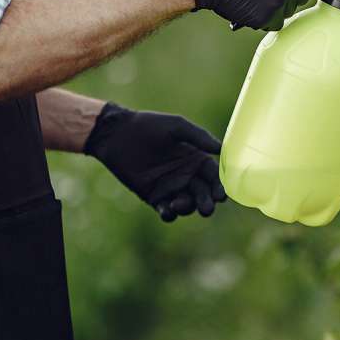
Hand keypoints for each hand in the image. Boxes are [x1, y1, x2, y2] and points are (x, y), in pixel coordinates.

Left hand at [83, 103, 225, 221]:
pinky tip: (167, 209)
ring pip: (187, 205)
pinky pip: (166, 211)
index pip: (213, 176)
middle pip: (203, 194)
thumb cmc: (148, 126)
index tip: (221, 195)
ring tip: (179, 203)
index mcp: (195, 159)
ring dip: (188, 208)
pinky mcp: (154, 197)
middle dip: (207, 202)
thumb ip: (198, 136)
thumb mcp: (176, 126)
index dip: (219, 186)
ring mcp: (171, 187)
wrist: (118, 134)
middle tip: (207, 208)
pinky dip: (169, 214)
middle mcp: (186, 175)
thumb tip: (222, 148)